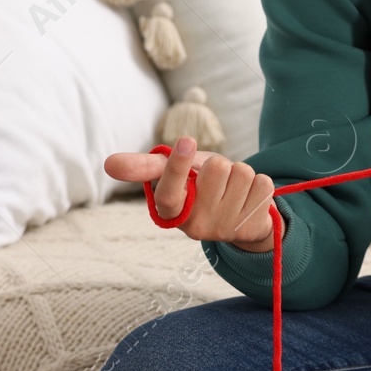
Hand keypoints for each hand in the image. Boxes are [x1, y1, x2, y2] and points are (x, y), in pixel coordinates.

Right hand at [103, 135, 283, 252]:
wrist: (236, 214)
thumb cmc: (198, 186)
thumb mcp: (174, 173)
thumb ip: (144, 167)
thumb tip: (107, 163)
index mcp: (170, 213)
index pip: (169, 192)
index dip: (178, 166)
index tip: (185, 141)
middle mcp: (195, 227)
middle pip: (217, 168)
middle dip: (220, 165)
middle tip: (216, 180)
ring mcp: (224, 229)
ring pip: (243, 174)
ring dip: (241, 174)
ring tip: (231, 189)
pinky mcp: (252, 228)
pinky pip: (264, 184)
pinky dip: (259, 184)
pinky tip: (249, 198)